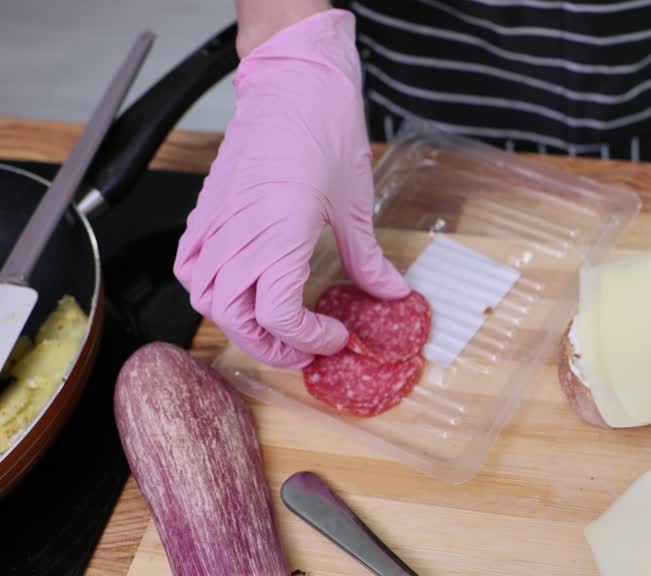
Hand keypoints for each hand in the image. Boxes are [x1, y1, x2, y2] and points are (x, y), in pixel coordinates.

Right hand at [175, 10, 408, 367]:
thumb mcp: (355, 201)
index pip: (277, 314)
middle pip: (236, 318)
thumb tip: (390, 292)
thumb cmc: (323, 129)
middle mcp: (239, 233)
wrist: (292, 80)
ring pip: (207, 299)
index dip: (307, 339)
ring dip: (239, 325)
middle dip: (273, 346)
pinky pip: (190, 265)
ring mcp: (216, 222)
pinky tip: (238, 294)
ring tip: (275, 331)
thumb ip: (368, 258)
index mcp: (278, 232)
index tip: (335, 338)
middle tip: (306, 350)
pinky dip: (209, 291)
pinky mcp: (206, 211)